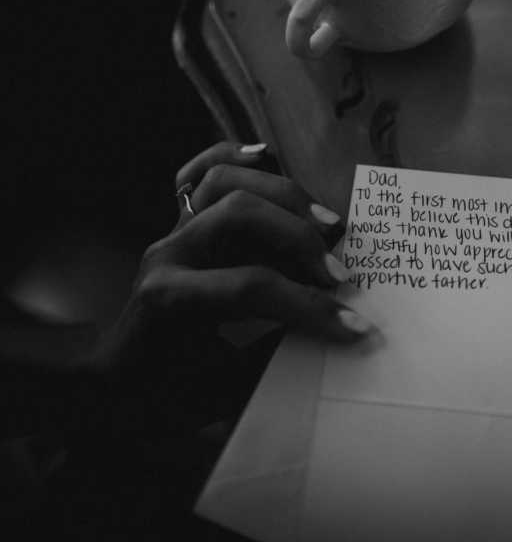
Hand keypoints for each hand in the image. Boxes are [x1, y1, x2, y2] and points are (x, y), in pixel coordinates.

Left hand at [85, 141, 368, 437]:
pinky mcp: (180, 226)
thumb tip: (337, 340)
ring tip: (327, 225)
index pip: (253, 287)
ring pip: (225, 183)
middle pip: (240, 215)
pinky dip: (234, 157)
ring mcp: (172, 234)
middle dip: (299, 241)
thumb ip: (275, 361)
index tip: (357, 328)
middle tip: (340, 277)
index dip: (311, 307)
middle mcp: (169, 255)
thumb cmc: (162, 398)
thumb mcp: (220, 394)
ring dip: (283, 196)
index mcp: (170, 300)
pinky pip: (201, 174)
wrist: (113, 385)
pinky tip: (265, 155)